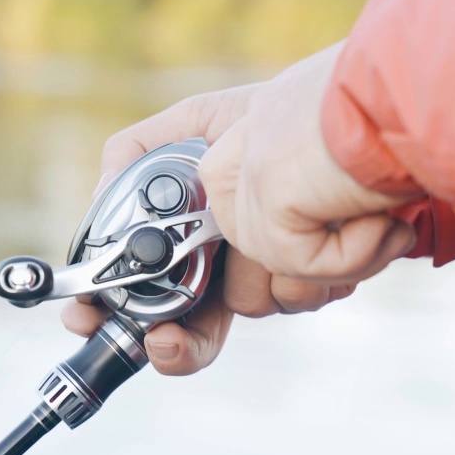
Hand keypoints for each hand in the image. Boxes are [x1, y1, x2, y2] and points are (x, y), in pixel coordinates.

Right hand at [62, 42, 418, 375]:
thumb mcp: (202, 120)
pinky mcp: (331, 272)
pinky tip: (346, 222)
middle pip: (196, 327)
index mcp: (199, 232)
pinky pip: (310, 291)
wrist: (365, 114)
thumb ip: (137, 152)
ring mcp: (283, 271)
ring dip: (276, 269)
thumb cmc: (284, 112)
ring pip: (257, 305)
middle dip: (178, 342)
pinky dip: (328, 260)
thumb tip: (101, 195)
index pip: (152, 290)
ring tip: (299, 214)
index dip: (118, 313)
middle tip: (165, 340)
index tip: (90, 322)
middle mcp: (237, 260)